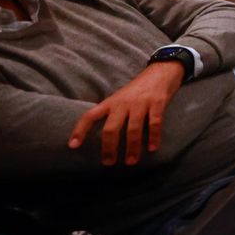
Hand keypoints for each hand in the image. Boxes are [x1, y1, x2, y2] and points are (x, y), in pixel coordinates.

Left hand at [68, 60, 183, 164]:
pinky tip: (152, 148)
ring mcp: (140, 103)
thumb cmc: (139, 89)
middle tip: (109, 163)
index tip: (73, 146)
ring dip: (131, 148)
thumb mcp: (121, 97)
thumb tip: (105, 136)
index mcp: (111, 102)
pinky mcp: (157, 103)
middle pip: (111, 128)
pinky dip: (154, 137)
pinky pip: (154, 123)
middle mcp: (123, 103)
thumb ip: (113, 112)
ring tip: (130, 162)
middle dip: (109, 148)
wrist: (161, 71)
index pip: (90, 116)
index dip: (80, 130)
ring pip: (133, 129)